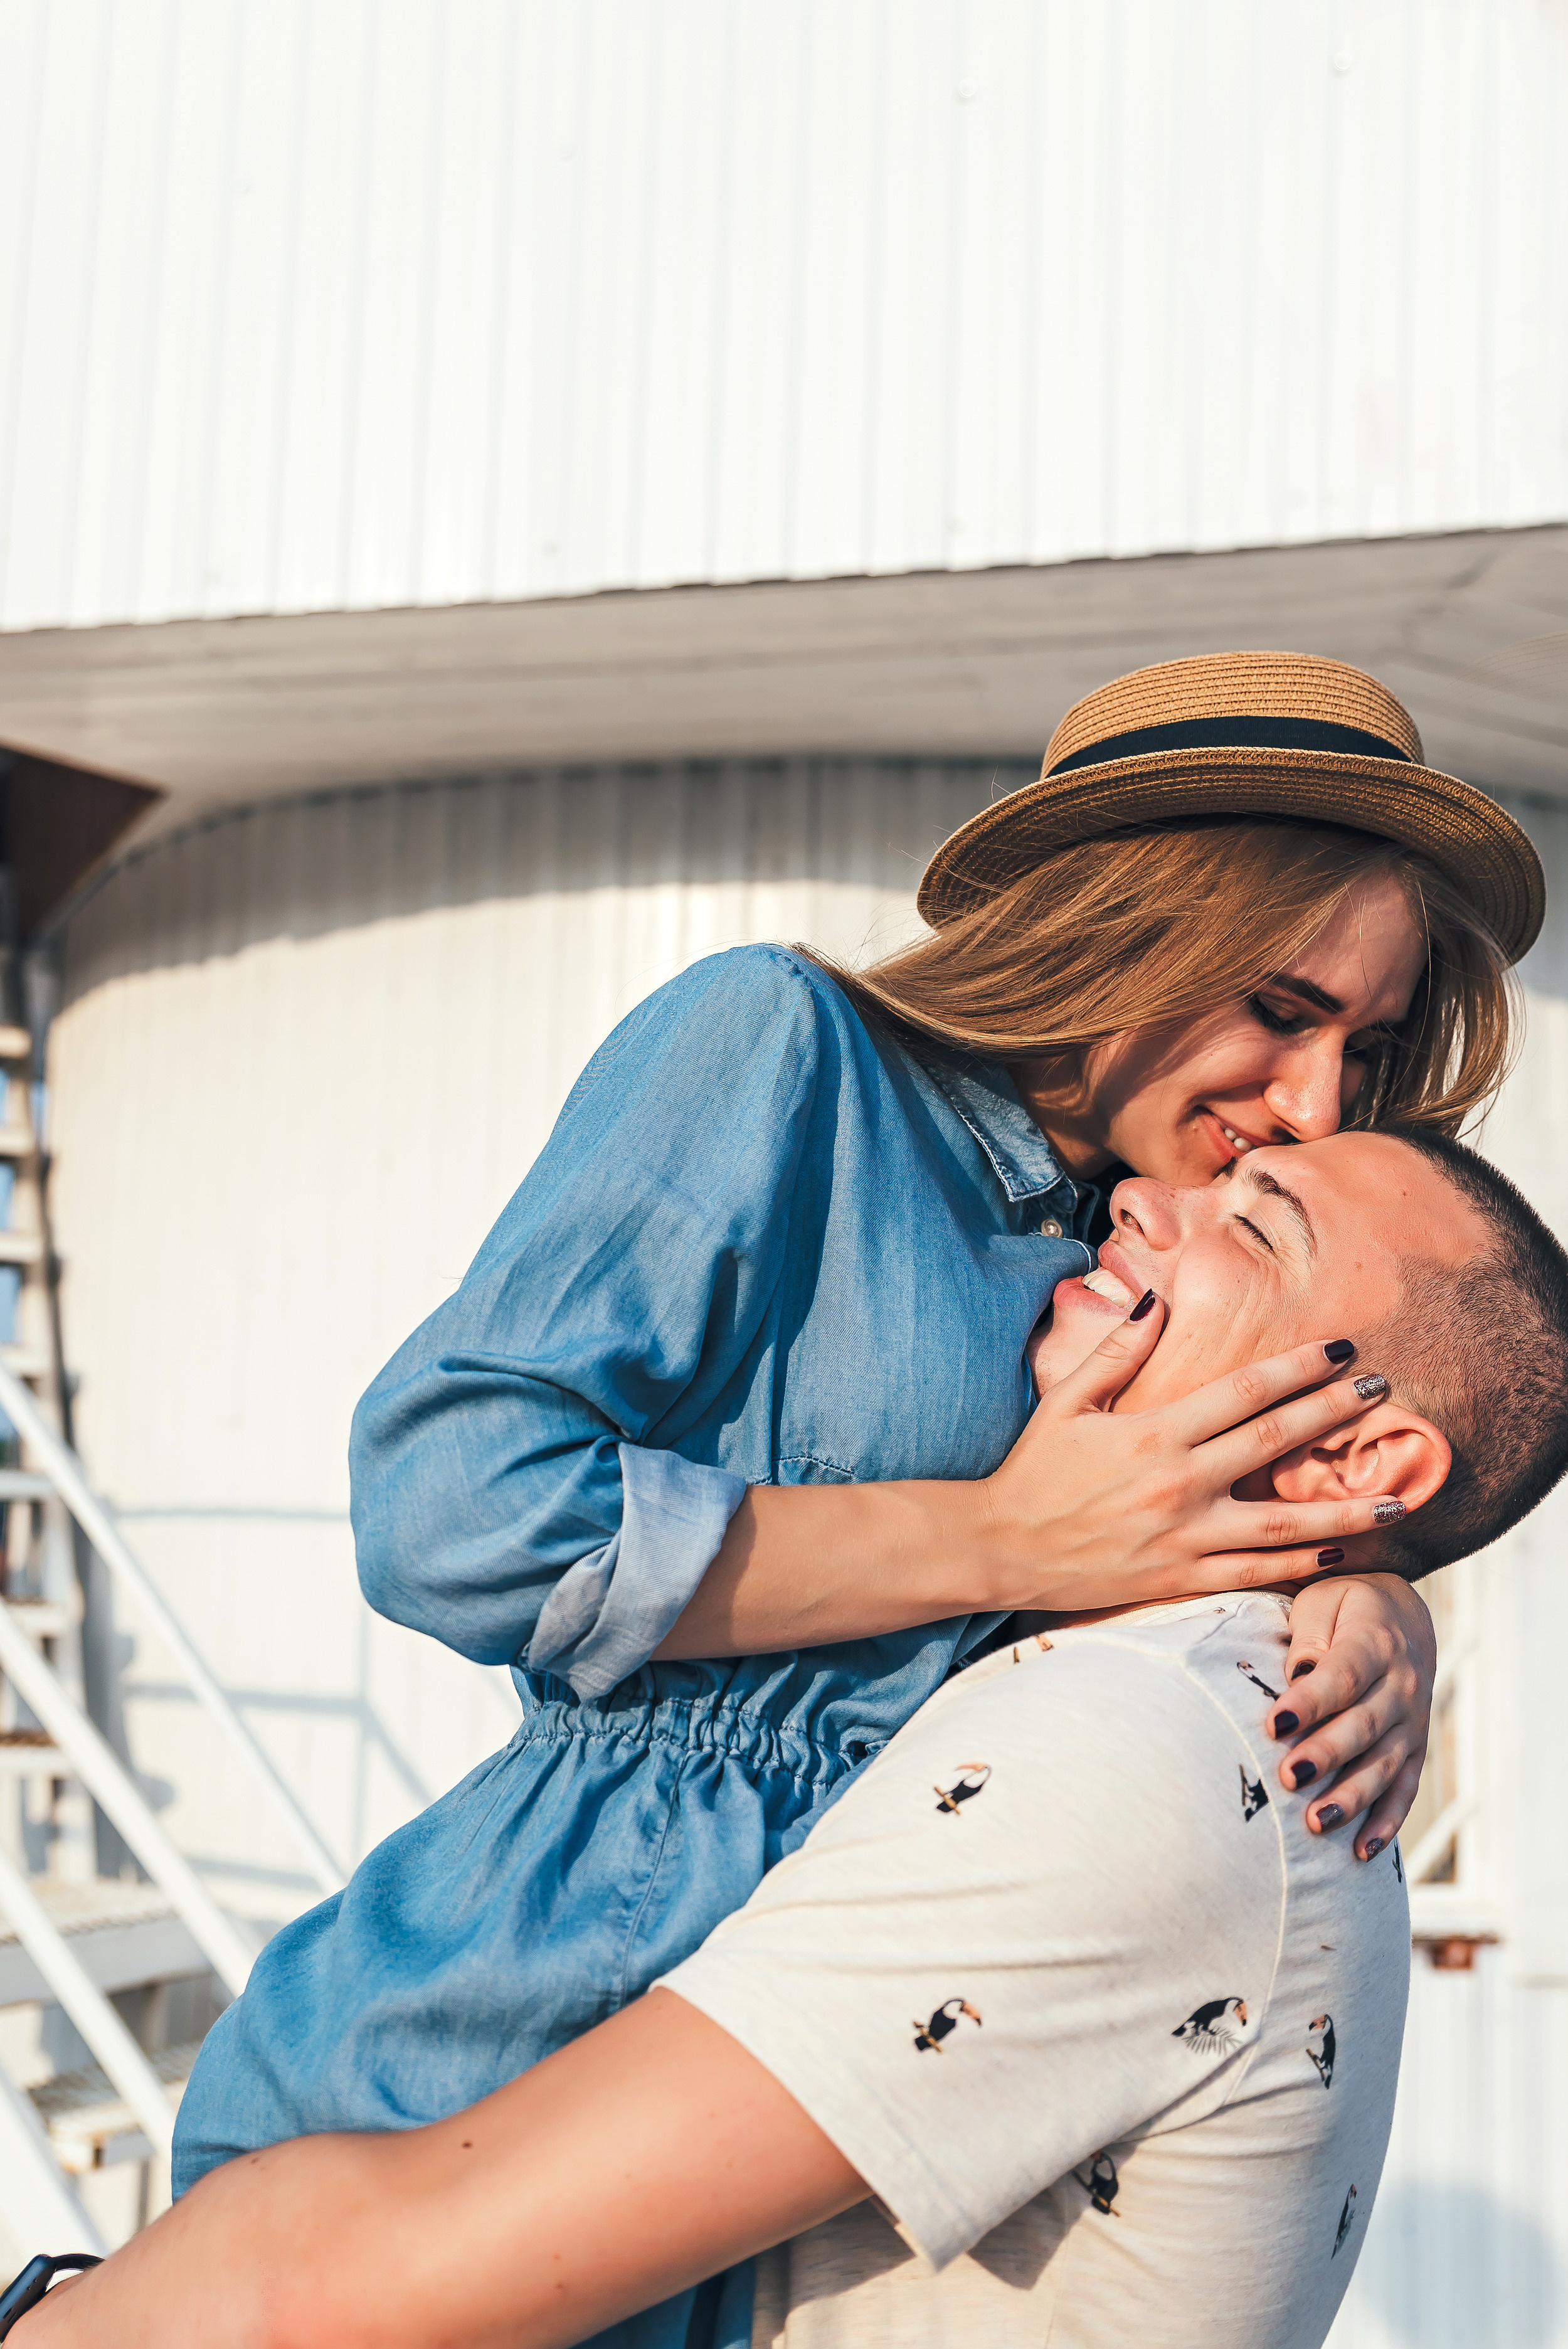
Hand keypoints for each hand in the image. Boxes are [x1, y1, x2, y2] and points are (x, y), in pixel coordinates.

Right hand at [982, 1301, 1407, 1613]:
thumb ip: (1119, 1351)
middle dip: (1336, 1413)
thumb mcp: (1066, 1401)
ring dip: (1346, 1510)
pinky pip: (1255, 1575)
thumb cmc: (1033, 1471)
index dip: (1300, 1368)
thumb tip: (1160, 1300)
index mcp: (1155, 1433)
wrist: (999, 1547)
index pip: (1246, 1392)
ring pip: (1284, 1525)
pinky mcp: (1180, 1579)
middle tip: (1383, 1391)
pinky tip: (1341, 1554)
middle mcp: (1179, 1484)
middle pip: (1276, 1442)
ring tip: (1399, 1498)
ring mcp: (1184, 1537)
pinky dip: (1302, 1566)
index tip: (1341, 1350)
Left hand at [1266, 1572, 1436, 1860]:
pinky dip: (1386, 1823)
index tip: (1274, 1723)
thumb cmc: (1345, 1607)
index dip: (1311, 1701)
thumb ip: (1309, 1637)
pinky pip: (1405, 1790)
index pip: (1343, 1675)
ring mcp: (1413, 1722)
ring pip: (1385, 1765)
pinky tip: (1361, 1852)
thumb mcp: (1324, 1603)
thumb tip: (1297, 1675)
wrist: (1403, 1614)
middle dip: (1326, 1754)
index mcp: (1375, 1641)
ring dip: (1352, 1797)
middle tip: (1288, 1777)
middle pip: (1364, 1725)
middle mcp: (1402, 1685)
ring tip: (1316, 1823)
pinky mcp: (1416, 1749)